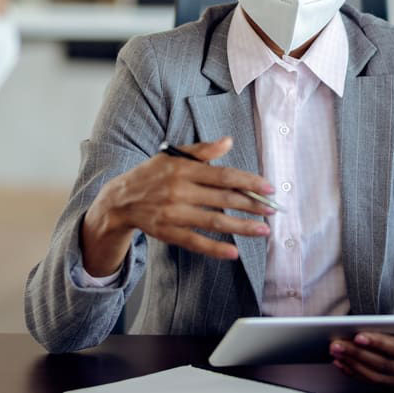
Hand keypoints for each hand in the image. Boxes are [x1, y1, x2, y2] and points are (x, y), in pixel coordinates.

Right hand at [80, 137, 275, 274]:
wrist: (120, 200)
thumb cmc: (152, 174)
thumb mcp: (174, 156)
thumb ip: (203, 150)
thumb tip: (229, 141)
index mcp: (184, 170)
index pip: (223, 176)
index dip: (248, 182)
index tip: (269, 188)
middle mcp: (180, 191)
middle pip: (223, 199)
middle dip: (251, 205)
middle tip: (273, 210)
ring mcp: (174, 214)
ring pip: (213, 221)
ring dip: (241, 227)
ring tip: (263, 230)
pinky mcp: (169, 233)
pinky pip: (196, 242)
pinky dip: (215, 248)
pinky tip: (234, 252)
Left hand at [329, 303, 393, 386]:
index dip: (379, 343)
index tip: (358, 336)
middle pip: (384, 365)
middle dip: (358, 354)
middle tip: (337, 343)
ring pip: (376, 376)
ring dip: (353, 364)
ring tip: (336, 352)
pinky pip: (374, 380)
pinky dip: (356, 372)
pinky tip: (343, 362)